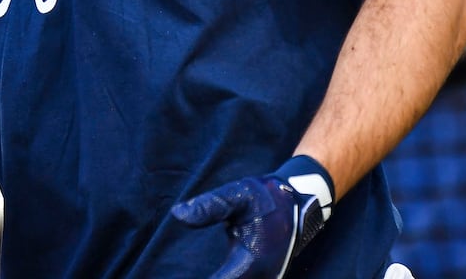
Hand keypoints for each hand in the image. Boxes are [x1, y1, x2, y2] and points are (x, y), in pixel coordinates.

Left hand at [169, 155, 333, 278]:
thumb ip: (209, 207)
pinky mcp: (264, 278)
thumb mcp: (237, 195)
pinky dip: (225, 278)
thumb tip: (177, 214)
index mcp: (250, 263)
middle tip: (166, 276)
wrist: (299, 201)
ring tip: (182, 275)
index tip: (170, 277)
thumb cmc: (266, 197)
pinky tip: (212, 274)